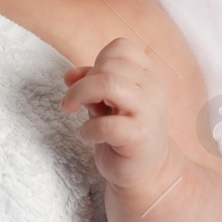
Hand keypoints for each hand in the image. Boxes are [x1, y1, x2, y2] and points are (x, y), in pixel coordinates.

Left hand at [60, 37, 180, 193]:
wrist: (149, 174)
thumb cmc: (125, 134)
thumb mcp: (106, 103)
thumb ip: (90, 84)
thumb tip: (68, 75)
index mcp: (148, 75)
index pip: (121, 48)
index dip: (98, 61)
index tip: (90, 82)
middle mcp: (153, 89)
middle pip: (108, 66)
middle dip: (82, 82)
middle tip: (72, 102)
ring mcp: (149, 112)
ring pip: (108, 84)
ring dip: (80, 94)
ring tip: (70, 109)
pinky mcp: (140, 137)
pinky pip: (107, 124)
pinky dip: (88, 129)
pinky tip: (87, 136)